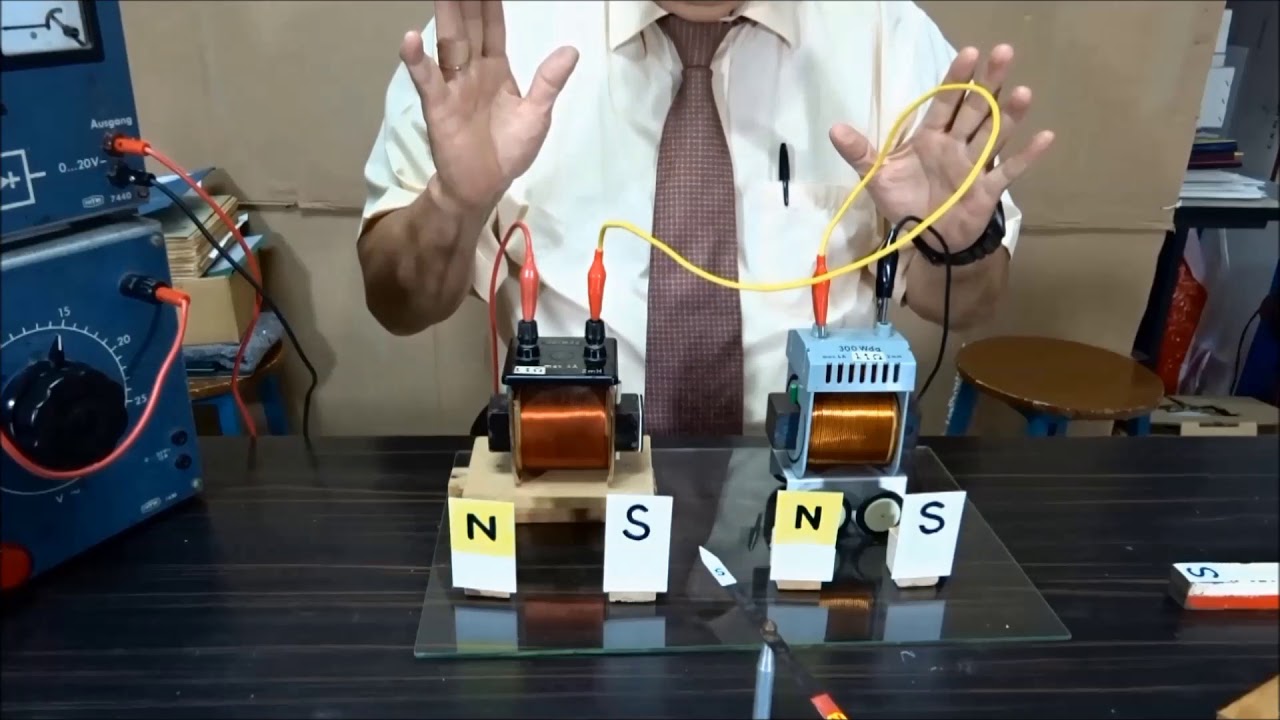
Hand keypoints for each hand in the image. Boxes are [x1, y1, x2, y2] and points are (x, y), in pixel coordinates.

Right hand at [400, 1, 578, 210]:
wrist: (484, 185)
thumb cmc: (509, 150)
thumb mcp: (537, 115)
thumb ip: (549, 82)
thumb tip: (571, 50)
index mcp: (495, 68)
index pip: (492, 27)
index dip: (489, 3)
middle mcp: (471, 70)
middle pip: (467, 26)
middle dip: (464, 0)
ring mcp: (453, 85)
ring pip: (448, 43)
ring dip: (444, 15)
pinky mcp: (438, 106)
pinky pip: (427, 80)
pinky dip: (418, 61)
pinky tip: (410, 39)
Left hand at [829, 45, 1054, 251]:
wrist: (923, 238)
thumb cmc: (904, 201)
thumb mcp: (876, 176)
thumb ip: (860, 152)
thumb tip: (834, 128)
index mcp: (930, 137)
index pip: (945, 102)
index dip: (956, 79)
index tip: (968, 54)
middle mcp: (956, 145)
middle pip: (975, 109)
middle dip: (989, 83)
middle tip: (1004, 53)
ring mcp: (975, 165)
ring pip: (995, 134)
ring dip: (1009, 115)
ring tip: (1024, 92)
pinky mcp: (987, 189)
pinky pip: (1010, 170)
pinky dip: (1027, 156)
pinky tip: (1046, 137)